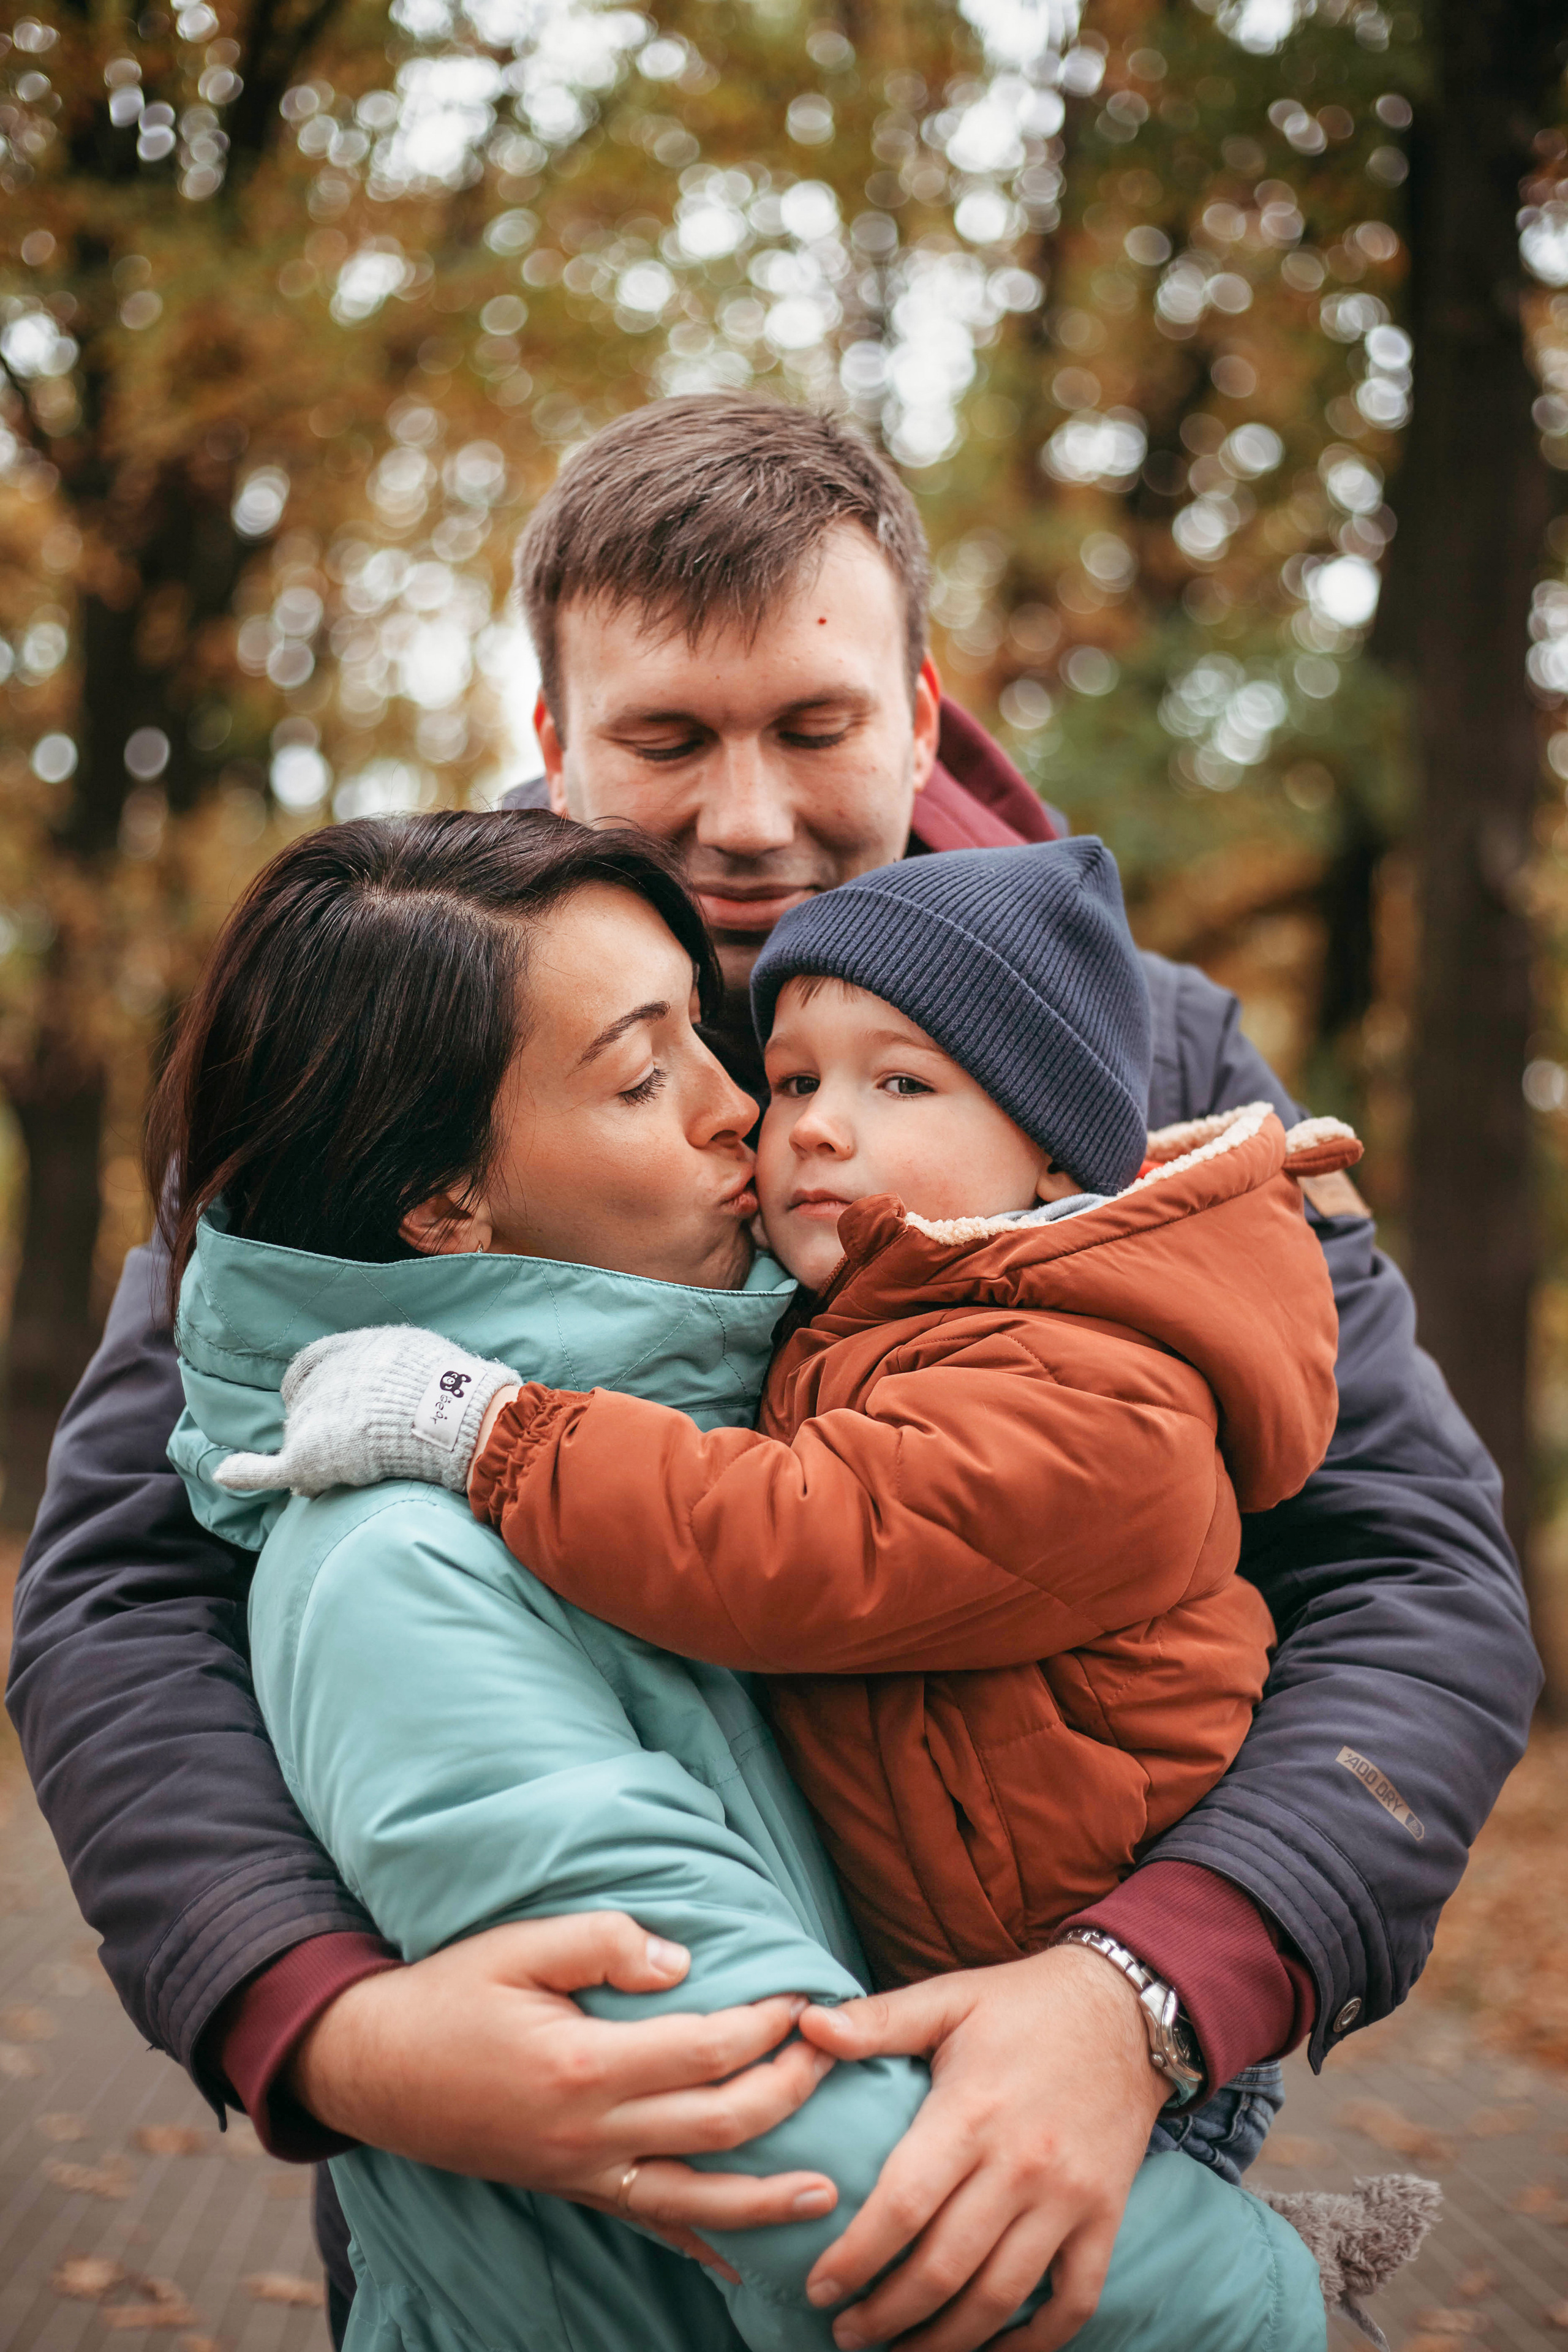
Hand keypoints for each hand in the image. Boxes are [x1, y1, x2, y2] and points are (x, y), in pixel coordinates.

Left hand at [215, 1326, 519, 1497]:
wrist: (450, 1415)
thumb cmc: (447, 1385)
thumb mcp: (419, 1353)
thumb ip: (395, 1364)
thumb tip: (392, 1377)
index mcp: (348, 1349)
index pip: (310, 1365)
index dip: (314, 1387)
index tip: (330, 1403)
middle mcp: (322, 1379)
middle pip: (304, 1406)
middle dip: (320, 1426)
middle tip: (350, 1447)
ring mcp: (312, 1417)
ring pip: (300, 1440)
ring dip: (317, 1456)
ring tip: (346, 1472)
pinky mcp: (309, 1456)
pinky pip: (269, 1469)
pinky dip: (246, 1472)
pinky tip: (227, 1475)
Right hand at [290, 1912, 838, 2275]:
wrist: (374, 2068)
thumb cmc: (449, 1996)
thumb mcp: (516, 1945)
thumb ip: (603, 1942)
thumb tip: (684, 1961)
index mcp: (583, 2064)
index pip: (706, 2048)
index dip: (767, 2023)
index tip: (805, 1995)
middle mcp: (590, 2133)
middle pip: (720, 2123)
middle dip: (789, 2091)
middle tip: (834, 2057)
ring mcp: (582, 2173)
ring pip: (696, 2196)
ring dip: (768, 2196)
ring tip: (828, 2192)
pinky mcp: (572, 2189)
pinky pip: (649, 2222)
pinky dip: (700, 2242)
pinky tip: (741, 2259)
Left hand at [797, 1945, 1166, 2351]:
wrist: (1128, 2008)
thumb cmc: (1025, 2004)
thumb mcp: (949, 1998)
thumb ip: (878, 2019)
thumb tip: (805, 2024)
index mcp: (972, 2112)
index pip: (903, 2206)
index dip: (855, 2257)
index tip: (818, 2289)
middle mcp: (1022, 2165)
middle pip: (944, 2268)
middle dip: (887, 2315)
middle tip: (846, 2335)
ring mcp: (1069, 2199)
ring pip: (1000, 2297)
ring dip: (946, 2341)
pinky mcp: (1105, 2217)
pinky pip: (1074, 2302)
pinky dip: (1035, 2343)